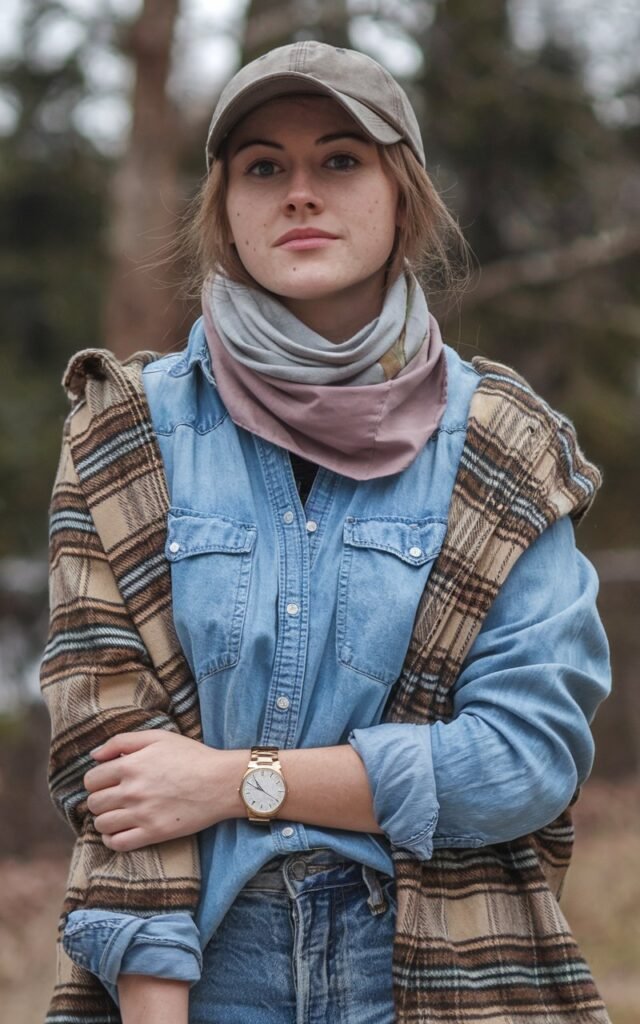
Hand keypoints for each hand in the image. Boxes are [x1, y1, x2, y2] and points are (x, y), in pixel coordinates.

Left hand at [84, 730, 244, 851]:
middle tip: (114, 797)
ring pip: (102, 825)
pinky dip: (112, 840)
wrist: (221, 782)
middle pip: (94, 803)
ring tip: (118, 814)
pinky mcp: (154, 833)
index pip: (91, 780)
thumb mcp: (158, 737)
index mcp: (130, 765)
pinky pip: (118, 844)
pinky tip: (120, 831)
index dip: (96, 780)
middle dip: (100, 800)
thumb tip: (94, 755)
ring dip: (105, 820)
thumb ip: (121, 741)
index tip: (107, 782)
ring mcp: (142, 814)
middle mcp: (132, 791)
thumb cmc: (191, 756)